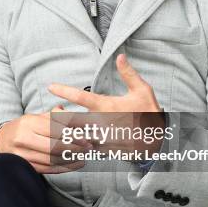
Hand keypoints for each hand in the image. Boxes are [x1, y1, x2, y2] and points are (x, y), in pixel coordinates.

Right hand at [0, 106, 90, 172]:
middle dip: (74, 148)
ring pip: (52, 159)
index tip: (87, 138)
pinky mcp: (25, 166)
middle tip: (88, 148)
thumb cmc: (26, 126)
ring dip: (71, 159)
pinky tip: (74, 164)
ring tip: (84, 156)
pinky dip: (64, 168)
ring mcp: (22, 154)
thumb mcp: (38, 116)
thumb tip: (80, 118)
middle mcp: (23, 138)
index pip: (55, 128)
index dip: (72, 134)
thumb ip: (58, 116)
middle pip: (54, 146)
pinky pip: (48, 169)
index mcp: (29, 122)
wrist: (2, 140)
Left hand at [48, 54, 164, 153]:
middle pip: (69, 121)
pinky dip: (75, 144)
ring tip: (59, 124)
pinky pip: (83, 148)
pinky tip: (73, 139)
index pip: (80, 97)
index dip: (64, 90)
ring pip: (73, 137)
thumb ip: (128, 74)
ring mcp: (100, 138)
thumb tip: (120, 56)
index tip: (51, 86)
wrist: (156, 141)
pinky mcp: (102, 150)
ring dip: (64, 130)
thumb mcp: (141, 90)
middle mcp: (100, 123)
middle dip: (57, 116)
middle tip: (54, 110)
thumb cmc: (148, 113)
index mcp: (106, 106)